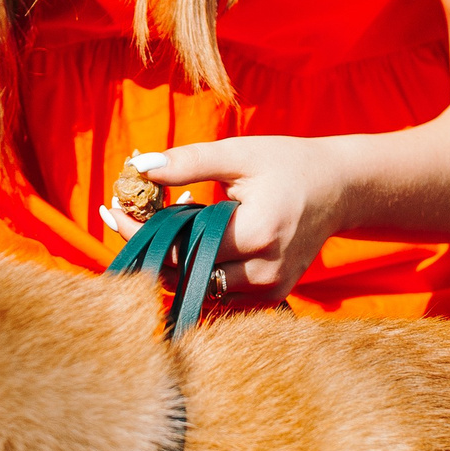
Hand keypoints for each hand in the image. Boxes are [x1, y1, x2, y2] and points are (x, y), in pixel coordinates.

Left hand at [98, 135, 349, 306]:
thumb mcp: (239, 154)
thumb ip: (189, 161)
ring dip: (175, 256)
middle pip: (184, 272)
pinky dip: (199, 266)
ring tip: (173, 216)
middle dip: (151, 243)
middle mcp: (264, 272)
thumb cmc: (287, 164)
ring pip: (197, 286)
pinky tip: (198, 234)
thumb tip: (140, 168)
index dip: (140, 231)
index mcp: (256, 234)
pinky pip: (218, 291)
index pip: (179, 247)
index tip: (111, 211)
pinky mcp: (272, 296)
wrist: (339, 189)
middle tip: (126, 212)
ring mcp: (270, 290)